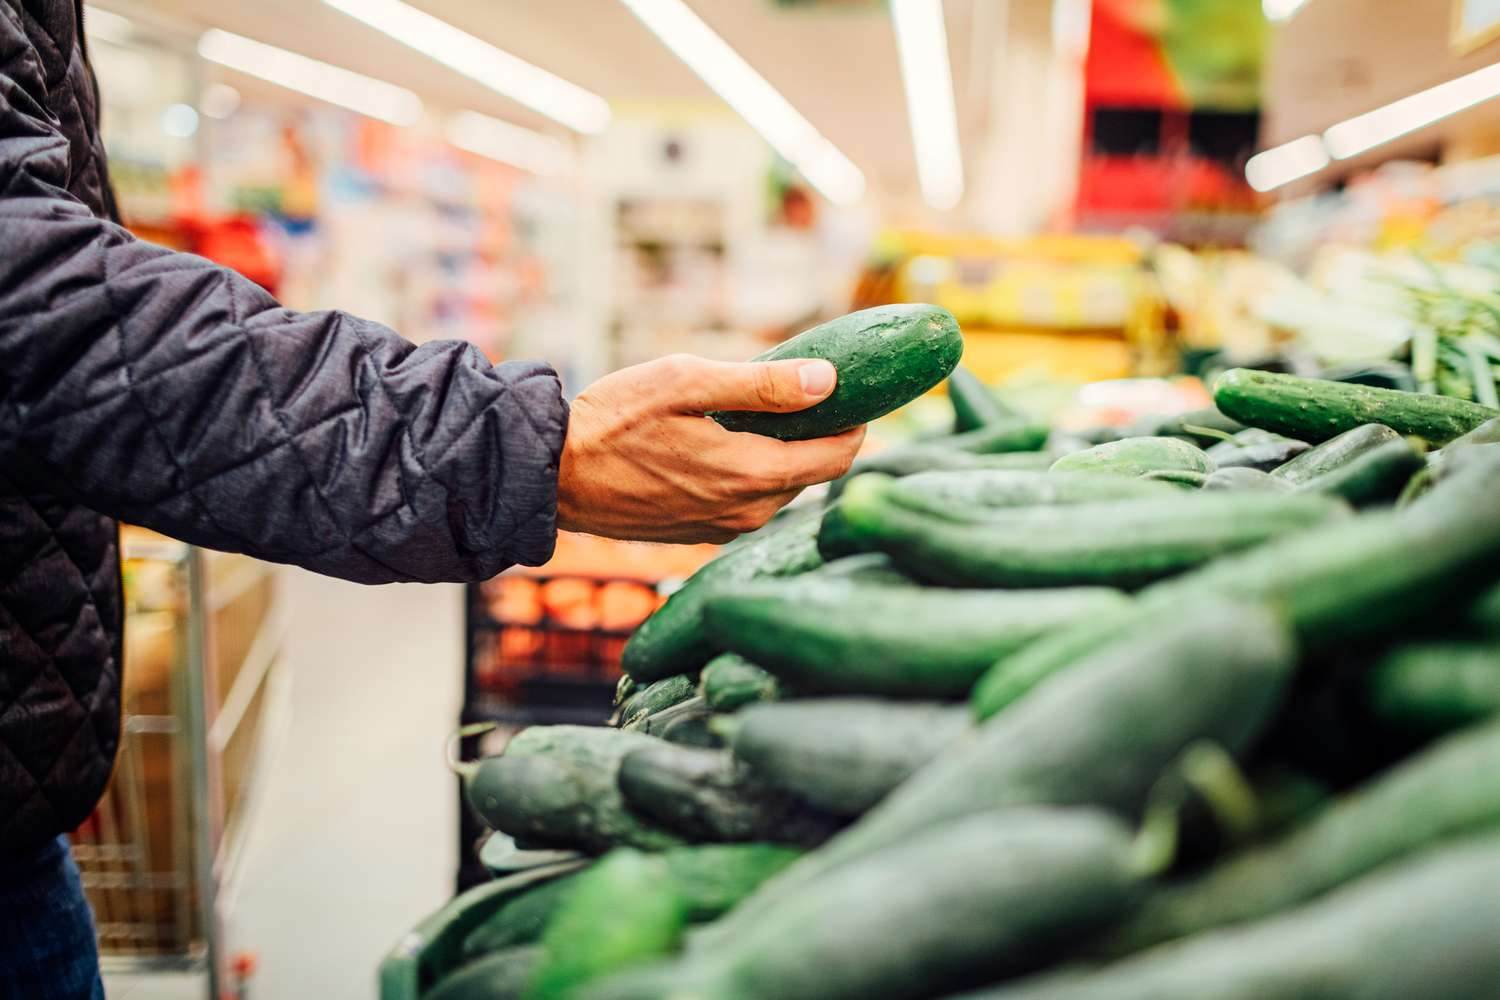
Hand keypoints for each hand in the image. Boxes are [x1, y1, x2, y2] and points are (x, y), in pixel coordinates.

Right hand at [557, 354, 864, 543]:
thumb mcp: (687, 382)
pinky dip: (751, 472)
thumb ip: (762, 385)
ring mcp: (723, 529)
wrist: (552, 475)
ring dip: (782, 452)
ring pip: (781, 489)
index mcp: (752, 474)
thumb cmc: (614, 420)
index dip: (855, 424)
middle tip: (804, 392)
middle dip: (819, 435)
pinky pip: (748, 502)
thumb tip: (828, 381)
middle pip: (812, 474)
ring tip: (757, 413)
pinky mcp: (701, 534)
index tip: (854, 393)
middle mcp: (746, 512)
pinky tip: (724, 442)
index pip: (837, 457)